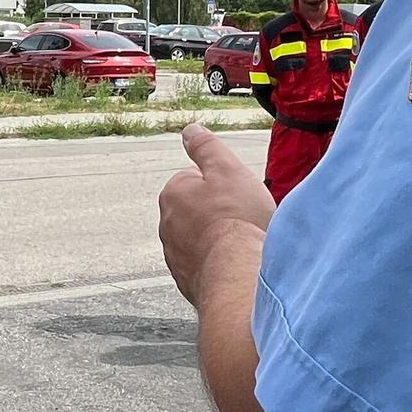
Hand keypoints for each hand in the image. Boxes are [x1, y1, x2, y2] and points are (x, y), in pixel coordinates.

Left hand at [159, 122, 276, 307]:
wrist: (239, 276)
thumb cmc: (237, 220)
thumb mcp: (227, 169)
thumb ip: (206, 147)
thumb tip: (190, 130)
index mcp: (173, 193)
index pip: (198, 178)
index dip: (224, 184)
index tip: (239, 195)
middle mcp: (167, 224)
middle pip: (199, 210)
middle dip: (219, 212)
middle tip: (244, 219)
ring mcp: (174, 255)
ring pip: (202, 238)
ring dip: (219, 239)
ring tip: (243, 244)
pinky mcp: (186, 280)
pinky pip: (205, 264)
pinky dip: (218, 263)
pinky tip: (236, 264)